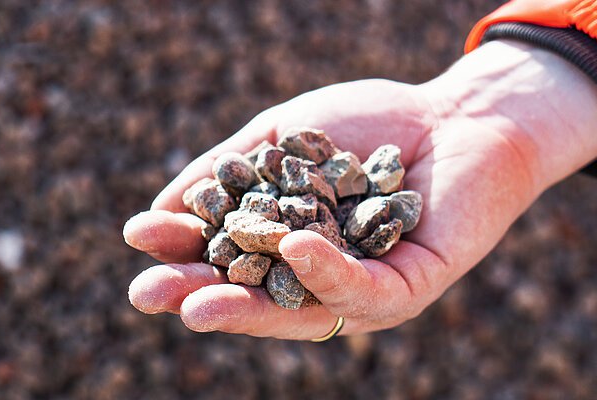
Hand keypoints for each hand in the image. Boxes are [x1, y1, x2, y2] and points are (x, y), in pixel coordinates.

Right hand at [123, 41, 596, 339]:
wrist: (460, 113)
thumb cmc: (372, 124)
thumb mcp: (284, 139)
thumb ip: (227, 173)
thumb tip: (156, 211)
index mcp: (288, 249)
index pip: (227, 258)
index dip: (183, 250)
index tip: (136, 234)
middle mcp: (322, 280)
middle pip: (256, 297)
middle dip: (200, 297)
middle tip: (147, 294)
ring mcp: (365, 288)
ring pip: (303, 310)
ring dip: (248, 309)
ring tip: (197, 303)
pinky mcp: (411, 286)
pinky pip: (365, 291)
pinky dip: (328, 272)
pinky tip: (295, 247)